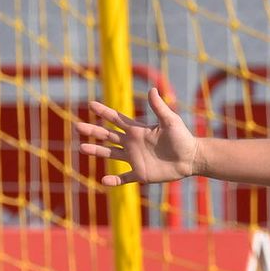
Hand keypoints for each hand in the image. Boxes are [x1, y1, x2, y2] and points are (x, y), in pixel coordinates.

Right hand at [76, 87, 198, 186]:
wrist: (192, 158)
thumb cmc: (183, 138)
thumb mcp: (171, 121)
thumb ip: (159, 107)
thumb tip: (152, 89)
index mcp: (138, 130)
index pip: (117, 119)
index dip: (104, 112)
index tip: (90, 104)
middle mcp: (133, 143)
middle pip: (108, 136)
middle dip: (93, 130)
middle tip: (77, 126)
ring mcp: (135, 158)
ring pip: (111, 154)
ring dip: (97, 151)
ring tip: (82, 148)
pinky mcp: (141, 173)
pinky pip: (124, 178)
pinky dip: (114, 180)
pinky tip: (104, 181)